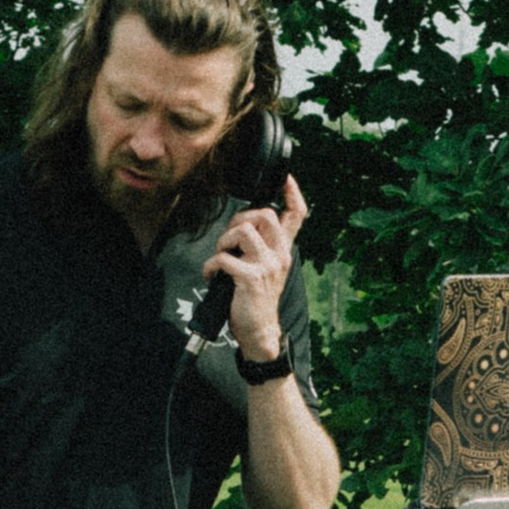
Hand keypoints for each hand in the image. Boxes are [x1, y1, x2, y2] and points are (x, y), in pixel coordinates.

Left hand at [206, 173, 308, 364]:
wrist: (259, 330)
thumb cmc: (256, 298)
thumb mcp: (266, 269)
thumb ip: (261, 248)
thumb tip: (243, 225)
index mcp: (284, 251)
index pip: (298, 216)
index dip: (293, 193)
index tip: (285, 178)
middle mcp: (280, 256)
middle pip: (266, 214)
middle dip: (239, 219)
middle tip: (229, 239)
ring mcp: (267, 267)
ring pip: (244, 231)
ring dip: (224, 240)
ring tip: (220, 256)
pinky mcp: (250, 279)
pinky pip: (224, 258)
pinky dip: (210, 265)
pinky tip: (210, 275)